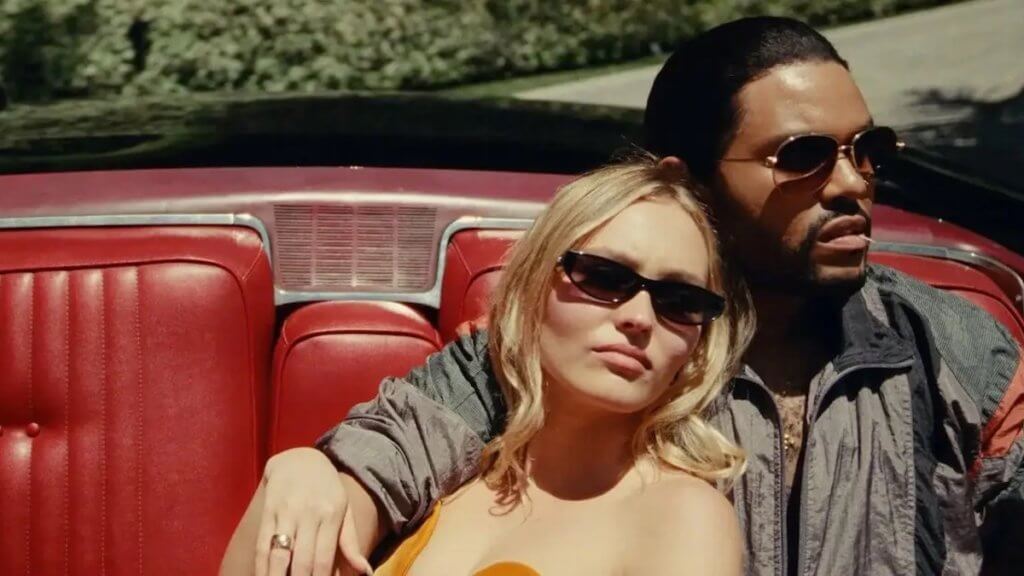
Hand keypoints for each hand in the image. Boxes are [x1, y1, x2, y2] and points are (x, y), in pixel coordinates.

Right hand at [254, 447, 372, 575]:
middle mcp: (308, 514)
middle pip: (301, 560)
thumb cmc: (327, 490)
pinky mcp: (268, 512)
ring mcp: (286, 513)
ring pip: (278, 554)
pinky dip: (261, 567)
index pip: (323, 559)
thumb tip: (365, 572)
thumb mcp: (344, 511)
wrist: (300, 459)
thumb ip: (351, 543)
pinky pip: (262, 545)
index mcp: (331, 515)